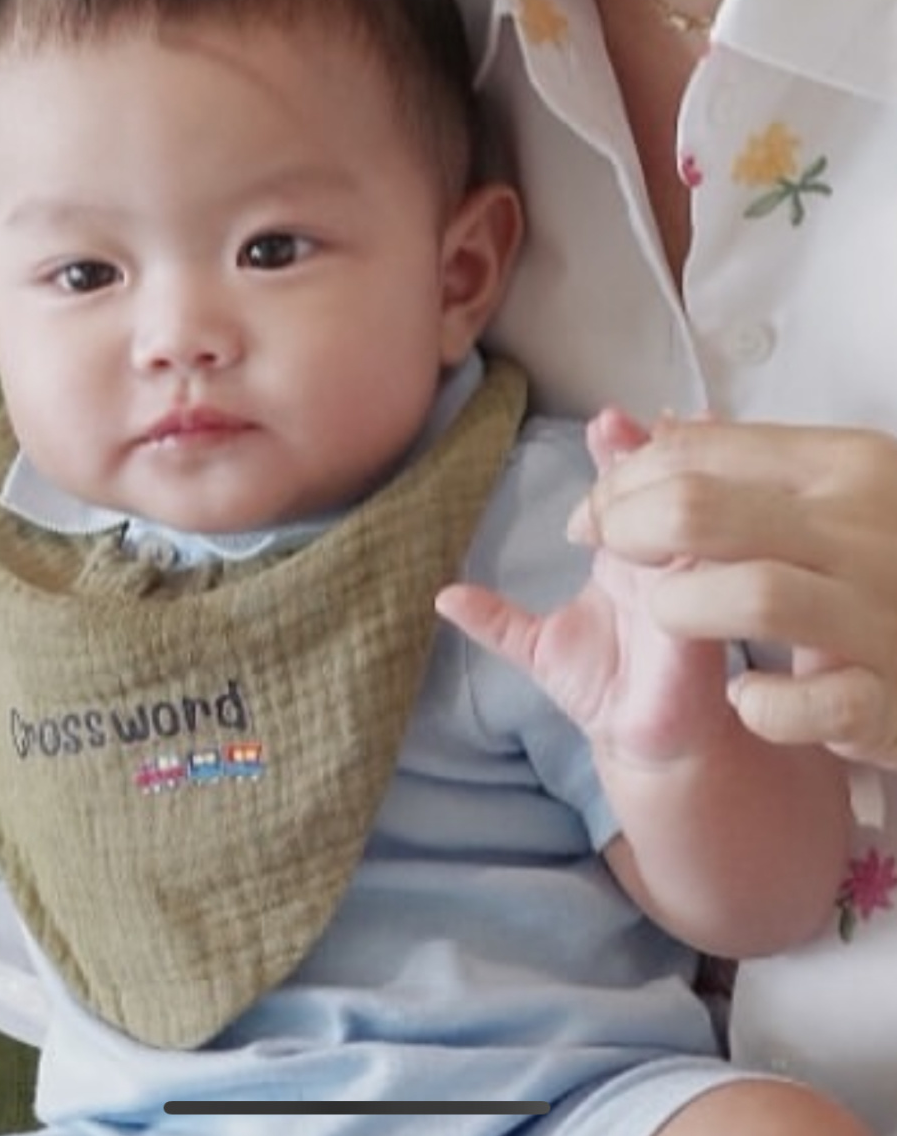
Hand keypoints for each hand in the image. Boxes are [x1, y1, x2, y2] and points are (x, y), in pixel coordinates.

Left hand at [437, 408, 729, 768]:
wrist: (640, 744)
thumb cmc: (599, 686)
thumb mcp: (538, 648)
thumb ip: (496, 620)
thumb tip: (442, 597)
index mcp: (621, 552)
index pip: (625, 484)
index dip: (617, 449)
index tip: (604, 420)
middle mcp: (660, 556)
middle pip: (666, 482)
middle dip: (654, 446)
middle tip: (634, 420)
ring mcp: (691, 579)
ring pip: (698, 511)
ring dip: (690, 474)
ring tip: (677, 436)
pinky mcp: (712, 614)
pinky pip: (722, 568)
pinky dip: (718, 536)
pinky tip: (712, 509)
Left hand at [564, 411, 896, 765]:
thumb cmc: (895, 560)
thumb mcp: (839, 490)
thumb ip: (746, 464)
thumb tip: (638, 430)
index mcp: (845, 464)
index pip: (701, 451)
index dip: (625, 478)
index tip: (596, 507)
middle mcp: (863, 528)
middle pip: (702, 509)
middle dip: (626, 529)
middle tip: (603, 551)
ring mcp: (882, 613)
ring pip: (750, 595)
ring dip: (684, 606)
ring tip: (670, 614)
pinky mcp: (893, 699)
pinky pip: (808, 704)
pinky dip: (761, 705)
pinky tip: (747, 698)